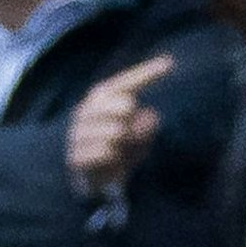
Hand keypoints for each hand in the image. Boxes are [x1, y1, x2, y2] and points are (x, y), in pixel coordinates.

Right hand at [67, 54, 172, 198]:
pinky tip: (109, 164)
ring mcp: (78, 133)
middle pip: (124, 105)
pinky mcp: (75, 155)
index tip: (170, 64)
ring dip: (124, 146)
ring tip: (118, 153)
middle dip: (135, 123)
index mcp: (99, 101)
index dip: (146, 73)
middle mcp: (85, 111)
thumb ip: (146, 125)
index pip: (124, 83)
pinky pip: (106, 152)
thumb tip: (150, 116)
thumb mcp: (138, 137)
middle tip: (128, 139)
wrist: (93, 182)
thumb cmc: (118, 151)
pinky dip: (114, 160)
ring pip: (117, 132)